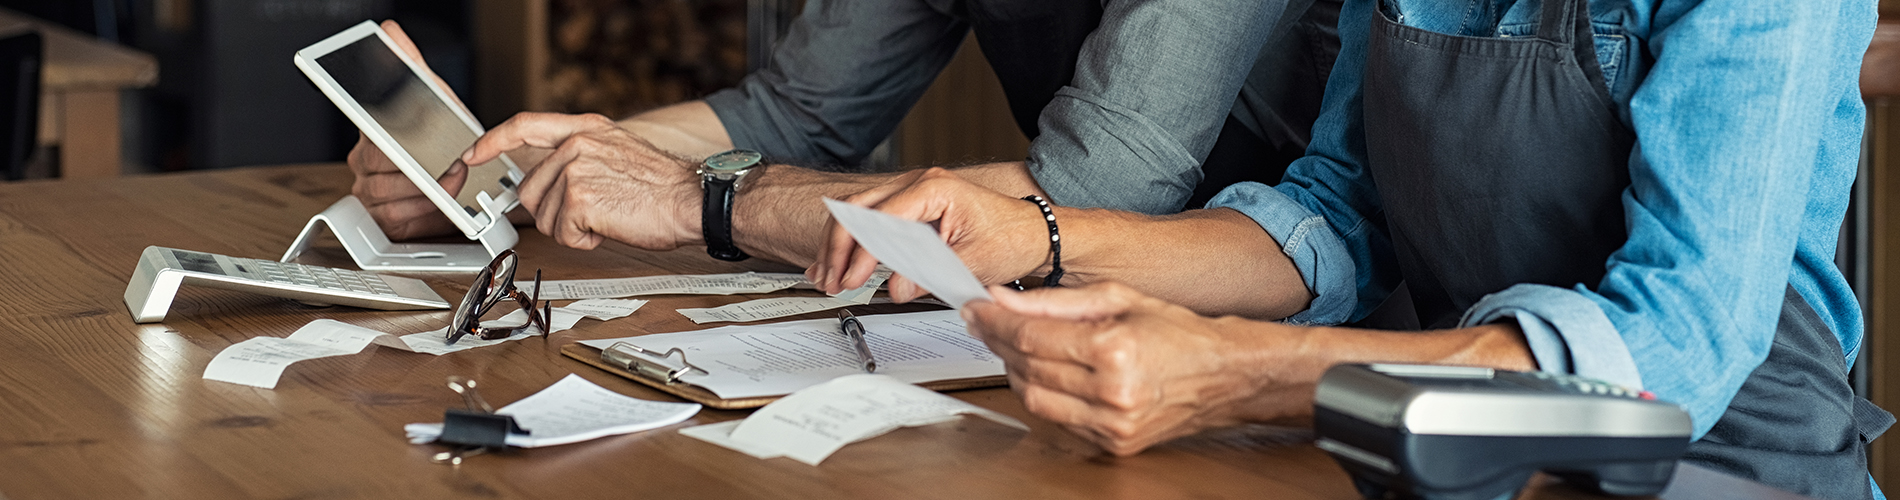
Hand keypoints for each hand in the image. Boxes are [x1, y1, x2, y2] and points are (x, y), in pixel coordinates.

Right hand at [345, 20, 470, 239]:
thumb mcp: (433, 97)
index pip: (365, 126)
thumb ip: (411, 65)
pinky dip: (420, 209)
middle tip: (448, 162)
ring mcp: (369, 189)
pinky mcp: (382, 217)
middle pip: (380, 162)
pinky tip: (438, 200)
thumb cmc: (441, 138)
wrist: (460, 176)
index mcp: (371, 129)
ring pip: (386, 190)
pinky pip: (393, 215)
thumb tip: (389, 31)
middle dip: (418, 164)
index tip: (398, 140)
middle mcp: (364, 160)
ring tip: (451, 179)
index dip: (383, 134)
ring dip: (424, 188)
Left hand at [461, 112, 700, 250]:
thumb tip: (546, 180)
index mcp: (585, 128)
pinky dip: (585, 241)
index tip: (472, 155)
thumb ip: (578, 156)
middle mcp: (576, 144)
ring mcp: (575, 170)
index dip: (492, 141)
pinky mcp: (579, 199)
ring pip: (546, 216)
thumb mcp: (616, 152)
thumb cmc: (663, 186)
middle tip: (593, 211)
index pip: (524, 126)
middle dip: (555, 212)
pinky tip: (611, 226)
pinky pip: (563, 234)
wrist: (694, 200)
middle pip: (530, 189)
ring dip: (574, 228)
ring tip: (609, 215)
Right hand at [807, 168, 1048, 300]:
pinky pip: (870, 219)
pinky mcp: (911, 208)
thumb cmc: (1012, 238)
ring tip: (827, 277)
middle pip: (858, 208)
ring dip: (838, 245)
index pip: (882, 218)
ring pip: (857, 212)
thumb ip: (930, 274)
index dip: (861, 252)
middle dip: (838, 247)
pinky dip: (851, 242)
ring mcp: (912, 193)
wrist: (1034, 233)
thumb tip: (895, 287)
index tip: (852, 279)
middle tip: (831, 280)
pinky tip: (837, 263)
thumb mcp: (973, 262)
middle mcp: (919, 183)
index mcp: (934, 189)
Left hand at [962, 282, 1320, 455]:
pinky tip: (1043, 373)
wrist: (1224, 375)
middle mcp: (1113, 391)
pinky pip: (1057, 420)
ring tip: (1014, 346)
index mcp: (1115, 348)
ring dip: (1015, 371)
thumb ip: (1055, 300)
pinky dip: (1042, 395)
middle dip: (998, 342)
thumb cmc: (1178, 331)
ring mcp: (1113, 424)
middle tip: (986, 322)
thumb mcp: (1118, 297)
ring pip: (1034, 399)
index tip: (976, 308)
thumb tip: (1003, 298)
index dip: (994, 321)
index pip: (1031, 335)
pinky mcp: (1114, 444)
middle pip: (1027, 367)